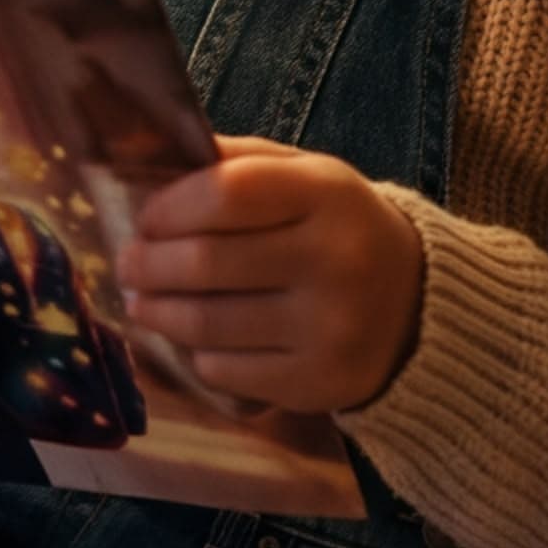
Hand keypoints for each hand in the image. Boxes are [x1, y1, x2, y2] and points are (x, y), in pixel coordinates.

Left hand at [119, 140, 423, 417]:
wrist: (420, 306)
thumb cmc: (340, 229)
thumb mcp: (307, 177)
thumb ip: (238, 165)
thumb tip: (150, 164)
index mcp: (329, 194)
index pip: (228, 193)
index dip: (172, 207)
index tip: (146, 218)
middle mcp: (336, 261)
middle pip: (208, 262)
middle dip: (149, 264)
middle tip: (128, 263)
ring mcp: (330, 329)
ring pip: (209, 324)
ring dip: (159, 312)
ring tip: (141, 301)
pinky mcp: (319, 384)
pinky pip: (227, 373)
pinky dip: (196, 355)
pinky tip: (192, 339)